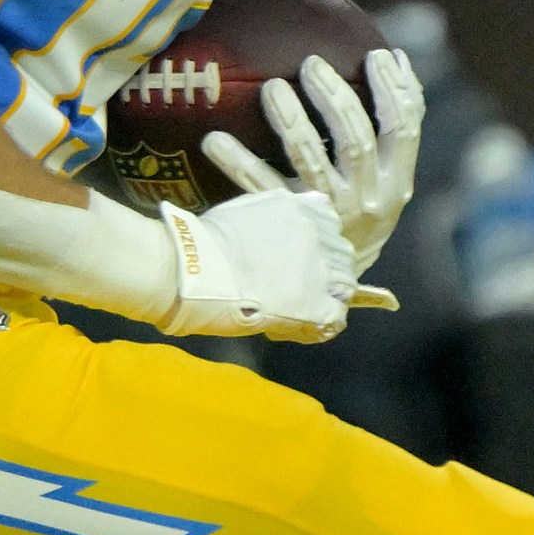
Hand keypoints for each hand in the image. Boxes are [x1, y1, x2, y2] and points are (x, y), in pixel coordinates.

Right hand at [156, 186, 354, 344]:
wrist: (190, 271)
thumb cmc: (202, 242)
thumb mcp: (241, 212)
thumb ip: (269, 216)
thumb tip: (276, 229)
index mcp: (297, 209)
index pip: (329, 225)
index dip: (318, 246)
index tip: (299, 259)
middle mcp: (314, 234)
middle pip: (341, 255)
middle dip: (324, 271)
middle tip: (295, 286)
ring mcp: (316, 270)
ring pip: (343, 286)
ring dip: (324, 297)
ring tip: (298, 308)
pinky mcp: (312, 304)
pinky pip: (336, 316)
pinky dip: (324, 322)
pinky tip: (304, 325)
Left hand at [201, 49, 423, 275]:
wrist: (326, 286)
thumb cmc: (356, 215)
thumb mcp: (386, 181)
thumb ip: (393, 130)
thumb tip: (398, 59)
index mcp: (395, 184)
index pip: (405, 130)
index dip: (394, 90)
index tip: (378, 55)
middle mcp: (366, 199)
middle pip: (355, 139)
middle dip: (335, 97)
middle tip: (311, 64)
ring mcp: (327, 213)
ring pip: (310, 159)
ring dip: (291, 120)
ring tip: (271, 88)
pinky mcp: (289, 225)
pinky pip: (261, 188)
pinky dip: (237, 162)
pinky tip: (214, 139)